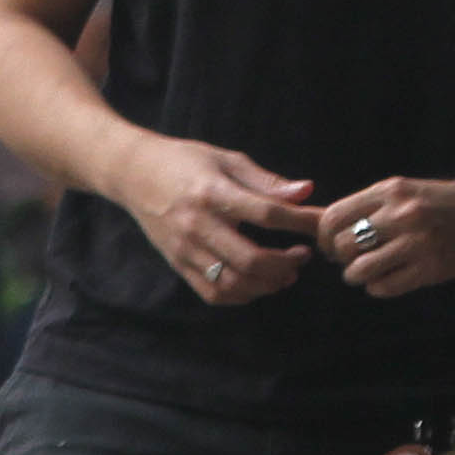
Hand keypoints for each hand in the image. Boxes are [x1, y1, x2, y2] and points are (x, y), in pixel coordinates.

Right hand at [114, 137, 319, 305]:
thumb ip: (266, 181)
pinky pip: (213, 292)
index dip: (300, 222)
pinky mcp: (177, 263)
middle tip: (302, 255)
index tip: (321, 224)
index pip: (266, 213)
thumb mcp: (226, 160)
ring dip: (266, 284)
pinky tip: (257, 283)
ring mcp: (185, 248)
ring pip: (233, 282)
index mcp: (212, 193)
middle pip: (250, 259)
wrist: (133, 173)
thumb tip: (306, 192)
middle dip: (285, 263)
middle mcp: (197, 224)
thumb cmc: (185, 162)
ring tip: (285, 273)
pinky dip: (241, 294)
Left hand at [318, 174, 454, 298]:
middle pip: (343, 245)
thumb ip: (363, 206)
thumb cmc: (433, 202)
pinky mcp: (430, 268)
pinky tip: (385, 279)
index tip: (332, 244)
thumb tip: (318, 224)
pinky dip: (377, 287)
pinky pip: (384, 288)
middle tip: (348, 260)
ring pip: (360, 270)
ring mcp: (417, 243)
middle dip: (339, 258)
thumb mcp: (399, 191)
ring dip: (355, 276)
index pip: (334, 217)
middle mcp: (402, 215)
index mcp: (389, 191)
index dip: (325, 236)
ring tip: (364, 273)